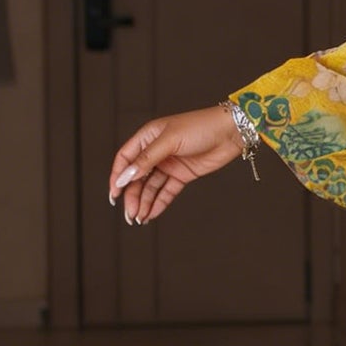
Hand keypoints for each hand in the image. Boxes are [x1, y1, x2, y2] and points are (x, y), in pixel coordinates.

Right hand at [107, 105, 246, 223]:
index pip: (125, 159)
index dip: (118, 177)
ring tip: (138, 218)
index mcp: (147, 137)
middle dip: (132, 196)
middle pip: (137, 177)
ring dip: (143, 202)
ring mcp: (169, 164)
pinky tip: (151, 214)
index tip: (115, 194)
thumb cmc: (200, 127)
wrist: (230, 132)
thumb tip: (125, 176)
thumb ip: (147, 159)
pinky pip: (166, 191)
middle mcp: (156, 151)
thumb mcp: (169, 141)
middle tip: (130, 214)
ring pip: (150, 187)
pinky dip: (158, 203)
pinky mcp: (183, 175)